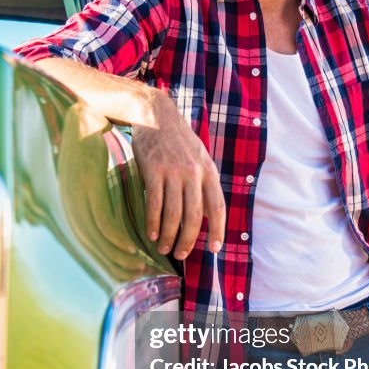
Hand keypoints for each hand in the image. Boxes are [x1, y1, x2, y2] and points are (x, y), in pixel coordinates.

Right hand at [131, 94, 225, 259]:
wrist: (156, 115)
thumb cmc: (178, 141)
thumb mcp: (199, 158)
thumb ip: (203, 184)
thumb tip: (207, 214)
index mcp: (208, 172)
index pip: (218, 207)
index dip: (218, 230)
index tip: (215, 248)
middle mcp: (194, 173)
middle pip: (194, 217)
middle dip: (189, 240)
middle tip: (181, 254)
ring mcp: (173, 171)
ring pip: (173, 213)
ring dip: (168, 235)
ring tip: (163, 248)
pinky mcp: (153, 170)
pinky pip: (154, 203)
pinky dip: (153, 222)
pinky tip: (151, 233)